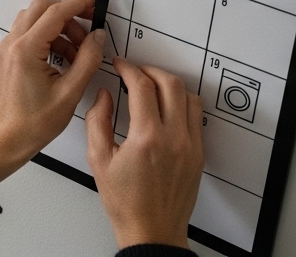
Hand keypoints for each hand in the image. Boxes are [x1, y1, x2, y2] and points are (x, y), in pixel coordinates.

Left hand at [0, 0, 104, 187]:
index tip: (96, 0)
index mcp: (26, 50)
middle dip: (69, 13)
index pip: (55, 13)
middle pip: (42, 9)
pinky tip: (67, 58)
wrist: (10, 137)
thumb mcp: (70, 91)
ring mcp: (8, 48)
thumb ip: (87, 59)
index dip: (79, 3)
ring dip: (60, 28)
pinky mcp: (10, 55)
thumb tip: (98, 36)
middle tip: (91, 28)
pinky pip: (31, 33)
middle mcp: (12, 43)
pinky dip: (50, 38)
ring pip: (36, 19)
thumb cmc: (37, 121)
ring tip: (80, 52)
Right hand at [85, 57, 203, 249]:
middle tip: (135, 71)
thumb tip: (105, 95)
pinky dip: (182, 104)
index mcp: (146, 138)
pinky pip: (196, 118)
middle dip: (150, 70)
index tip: (120, 65)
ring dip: (170, 85)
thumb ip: (97, 121)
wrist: (152, 230)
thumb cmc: (125, 201)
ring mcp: (190, 146)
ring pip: (189, 98)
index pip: (142, 86)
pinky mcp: (198, 154)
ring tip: (153, 87)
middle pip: (171, 84)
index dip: (129, 68)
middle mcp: (174, 138)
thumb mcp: (98, 159)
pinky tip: (166, 109)